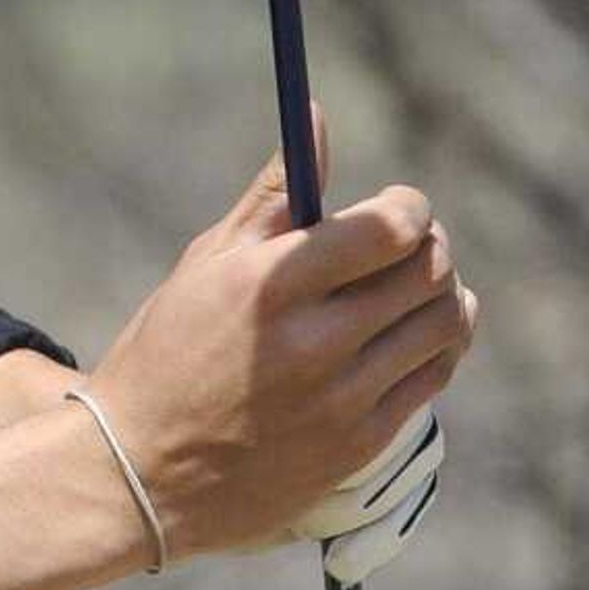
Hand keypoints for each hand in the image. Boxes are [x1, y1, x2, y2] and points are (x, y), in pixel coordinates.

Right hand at [88, 107, 477, 565]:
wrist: (144, 470)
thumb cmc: (167, 349)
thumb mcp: (206, 262)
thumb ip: (272, 195)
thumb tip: (316, 119)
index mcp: (272, 283)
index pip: (390, 228)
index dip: (408, 207)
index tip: (397, 205)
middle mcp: (315, 340)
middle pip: (428, 271)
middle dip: (429, 244)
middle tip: (407, 242)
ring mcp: (343, 397)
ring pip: (444, 324)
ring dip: (443, 292)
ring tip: (413, 286)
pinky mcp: (360, 442)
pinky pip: (432, 377)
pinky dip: (437, 344)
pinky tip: (410, 334)